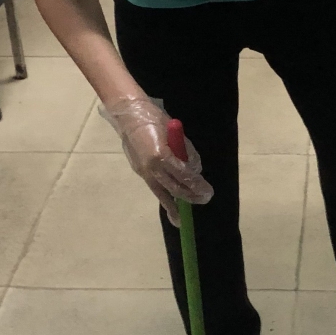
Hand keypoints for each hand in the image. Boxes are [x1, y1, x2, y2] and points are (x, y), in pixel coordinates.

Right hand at [100, 95, 212, 224]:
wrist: (128, 115)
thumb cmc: (155, 119)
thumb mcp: (175, 133)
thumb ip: (185, 151)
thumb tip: (194, 169)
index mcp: (161, 155)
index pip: (184, 175)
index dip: (196, 185)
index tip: (207, 192)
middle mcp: (152, 167)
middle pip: (174, 187)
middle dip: (190, 196)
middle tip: (204, 200)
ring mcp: (143, 171)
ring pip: (162, 193)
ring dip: (174, 206)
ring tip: (181, 219)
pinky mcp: (139, 171)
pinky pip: (155, 188)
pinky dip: (164, 198)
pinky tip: (170, 208)